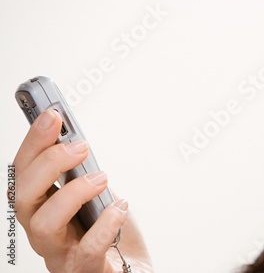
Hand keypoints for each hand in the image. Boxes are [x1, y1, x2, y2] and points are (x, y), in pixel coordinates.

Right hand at [10, 110, 152, 271]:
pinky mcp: (86, 271)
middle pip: (23, 197)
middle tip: (80, 145)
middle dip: (47, 162)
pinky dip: (105, 224)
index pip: (24, 174)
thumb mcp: (98, 197)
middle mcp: (45, 234)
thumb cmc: (113, 235)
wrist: (133, 272)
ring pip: (45, 224)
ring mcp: (62, 255)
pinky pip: (87, 250)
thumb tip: (78, 143)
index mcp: (44, 211)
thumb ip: (85, 175)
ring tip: (101, 178)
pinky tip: (121, 207)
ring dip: (72, 192)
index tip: (52, 115)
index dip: (34, 143)